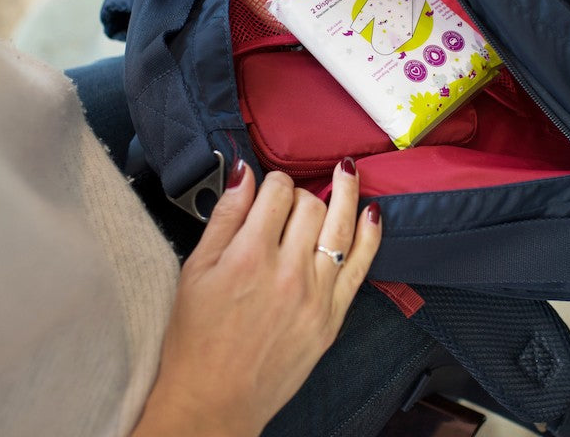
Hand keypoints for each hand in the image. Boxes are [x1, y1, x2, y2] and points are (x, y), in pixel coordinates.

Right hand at [132, 158, 381, 436]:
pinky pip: (361, 266)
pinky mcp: (333, 316)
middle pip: (310, 205)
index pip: (277, 193)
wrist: (215, 399)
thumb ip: (224, 216)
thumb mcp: (196, 269)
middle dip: (300, 194)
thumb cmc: (197, 337)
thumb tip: (245, 173)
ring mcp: (316, 294)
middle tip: (288, 203)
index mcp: (250, 255)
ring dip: (346, 193)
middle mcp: (288, 271)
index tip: (268, 188)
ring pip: (341, 226)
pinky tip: (372, 212)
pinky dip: (370, 236)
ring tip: (349, 170)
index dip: (273, 182)